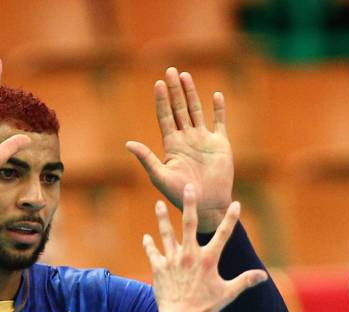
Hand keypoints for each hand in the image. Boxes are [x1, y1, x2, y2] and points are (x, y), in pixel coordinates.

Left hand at [126, 68, 233, 232]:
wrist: (205, 205)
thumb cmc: (180, 194)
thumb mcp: (159, 176)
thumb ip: (146, 158)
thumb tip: (127, 143)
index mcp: (172, 145)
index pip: (165, 117)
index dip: (161, 100)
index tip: (158, 83)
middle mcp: (187, 139)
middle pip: (179, 109)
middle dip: (175, 90)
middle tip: (170, 70)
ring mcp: (204, 140)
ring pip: (196, 111)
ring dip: (191, 94)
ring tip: (185, 76)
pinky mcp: (220, 144)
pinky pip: (219, 122)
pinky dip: (218, 109)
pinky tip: (215, 95)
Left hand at [143, 185, 266, 311]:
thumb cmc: (206, 307)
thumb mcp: (228, 293)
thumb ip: (245, 280)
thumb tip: (264, 276)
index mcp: (208, 259)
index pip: (223, 234)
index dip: (231, 218)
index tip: (236, 203)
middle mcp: (190, 255)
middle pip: (189, 224)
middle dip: (190, 204)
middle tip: (188, 187)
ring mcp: (172, 260)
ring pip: (166, 234)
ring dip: (162, 218)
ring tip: (159, 204)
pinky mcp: (159, 268)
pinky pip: (153, 253)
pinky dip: (150, 245)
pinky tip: (147, 237)